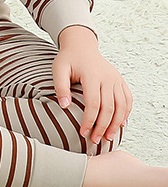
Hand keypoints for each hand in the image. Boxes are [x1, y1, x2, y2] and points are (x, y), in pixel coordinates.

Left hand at [53, 25, 132, 144]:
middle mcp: (107, 77)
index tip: (82, 133)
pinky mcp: (120, 81)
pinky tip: (120, 124)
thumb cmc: (68, 59)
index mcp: (92, 74)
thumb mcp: (59, 69)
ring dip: (116, 124)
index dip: (89, 121)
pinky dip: (126, 113)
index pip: (93, 103)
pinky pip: (128, 99)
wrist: (81, 46)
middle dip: (102, 127)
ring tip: (108, 137)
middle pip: (109, 108)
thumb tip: (64, 106)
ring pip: (121, 106)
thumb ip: (60, 86)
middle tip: (95, 140)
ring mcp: (116, 79)